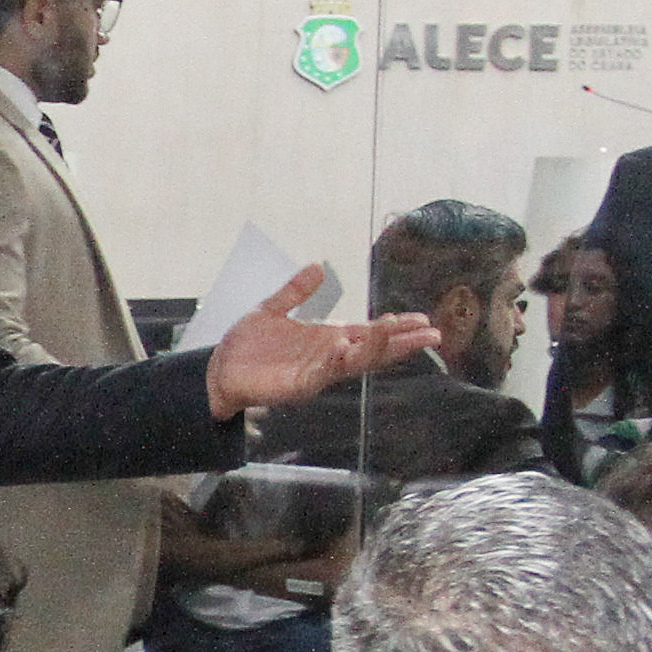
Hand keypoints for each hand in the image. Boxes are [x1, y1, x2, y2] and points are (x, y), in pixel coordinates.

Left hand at [203, 270, 442, 420]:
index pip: (368, 333)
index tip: (421, 320)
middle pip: (374, 350)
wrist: (217, 370)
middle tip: (433, 334)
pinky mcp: (299, 384)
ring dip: (379, 348)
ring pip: (356, 362)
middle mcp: (327, 357)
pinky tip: (349, 347)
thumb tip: (319, 267)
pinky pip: (324, 372)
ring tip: (402, 333)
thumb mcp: (273, 309)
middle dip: (402, 343)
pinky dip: (339, 360)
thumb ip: (296, 291)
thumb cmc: (246, 346)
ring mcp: (316, 372)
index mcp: (326, 340)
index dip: (394, 327)